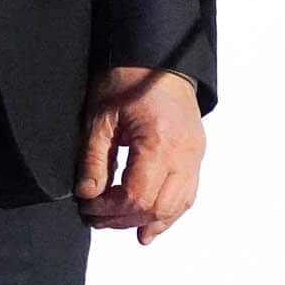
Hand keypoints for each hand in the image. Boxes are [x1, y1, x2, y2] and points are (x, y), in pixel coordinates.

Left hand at [79, 66, 203, 245]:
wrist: (158, 58)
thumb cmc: (129, 79)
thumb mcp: (101, 118)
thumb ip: (94, 160)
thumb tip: (89, 194)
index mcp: (159, 141)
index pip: (137, 195)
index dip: (110, 208)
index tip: (89, 205)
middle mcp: (184, 152)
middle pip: (157, 206)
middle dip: (124, 218)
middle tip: (97, 217)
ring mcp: (195, 154)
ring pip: (177, 205)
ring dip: (147, 220)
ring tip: (120, 225)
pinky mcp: (196, 153)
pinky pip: (188, 193)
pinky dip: (170, 213)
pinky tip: (151, 226)